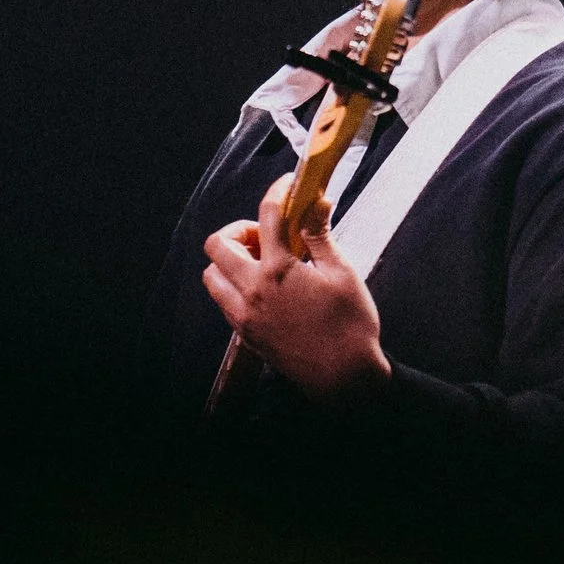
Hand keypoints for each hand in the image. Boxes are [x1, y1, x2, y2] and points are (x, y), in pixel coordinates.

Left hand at [202, 173, 393, 404]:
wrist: (344, 378)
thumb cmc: (351, 324)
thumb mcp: (342, 273)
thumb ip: (320, 236)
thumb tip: (315, 202)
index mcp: (279, 270)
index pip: (268, 215)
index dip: (278, 191)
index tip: (288, 185)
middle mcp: (252, 290)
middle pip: (218, 244)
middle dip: (240, 230)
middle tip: (270, 235)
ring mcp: (244, 315)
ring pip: (212, 276)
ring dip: (230, 260)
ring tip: (264, 263)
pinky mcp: (245, 334)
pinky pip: (223, 301)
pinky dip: (234, 286)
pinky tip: (264, 288)